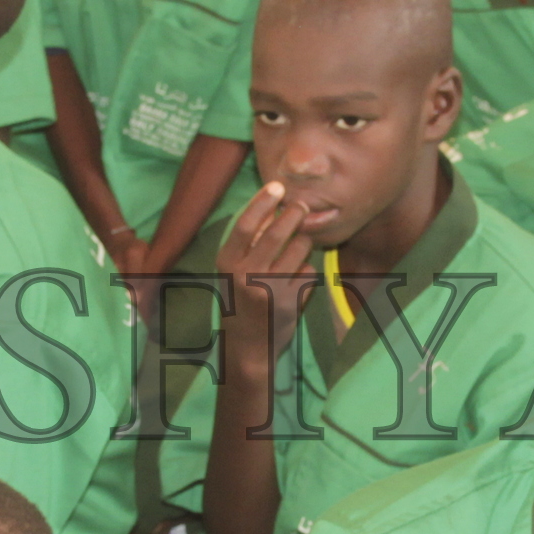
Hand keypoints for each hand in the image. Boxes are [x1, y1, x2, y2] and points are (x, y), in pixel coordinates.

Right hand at [217, 180, 316, 374]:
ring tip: (298, 250)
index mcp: (226, 264)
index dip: (262, 202)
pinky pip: (307, 272)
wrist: (248, 348)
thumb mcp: (233, 273)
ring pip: (298, 249)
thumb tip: (272, 207)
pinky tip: (295, 283)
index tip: (277, 186)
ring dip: (303, 244)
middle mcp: (244, 275)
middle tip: (302, 207)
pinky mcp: (289, 303)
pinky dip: (306, 272)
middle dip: (294, 214)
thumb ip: (247, 245)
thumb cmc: (240, 303)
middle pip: (276, 232)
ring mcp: (268, 290)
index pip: (245, 225)